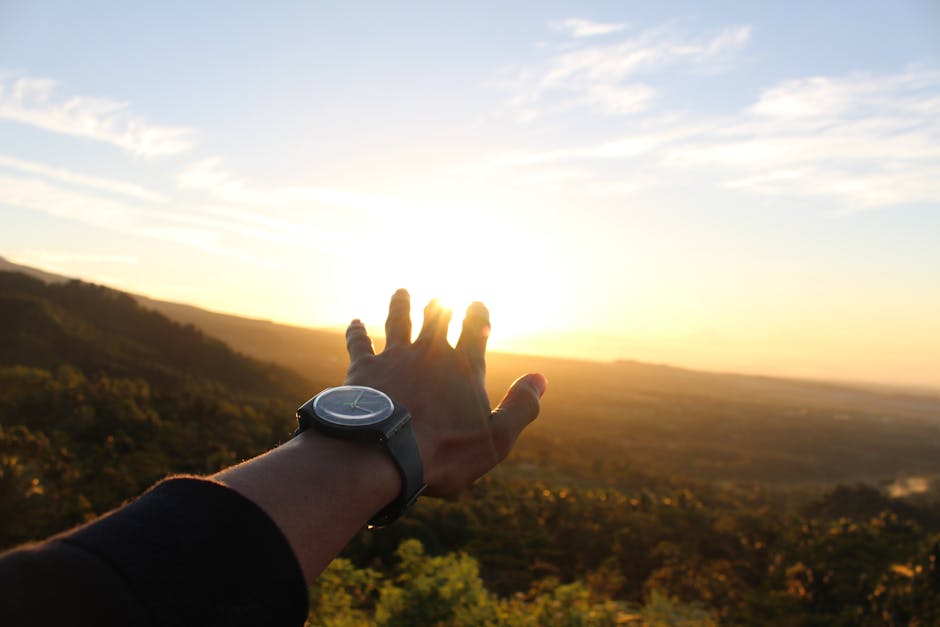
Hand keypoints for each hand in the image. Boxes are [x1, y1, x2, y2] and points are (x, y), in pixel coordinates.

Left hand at [344, 289, 546, 495]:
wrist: (385, 451)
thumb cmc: (445, 450)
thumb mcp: (498, 437)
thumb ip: (521, 406)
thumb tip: (540, 379)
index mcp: (464, 368)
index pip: (476, 330)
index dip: (478, 315)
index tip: (477, 304)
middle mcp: (430, 354)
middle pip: (436, 320)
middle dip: (439, 309)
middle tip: (440, 300)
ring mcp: (395, 357)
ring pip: (398, 322)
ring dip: (400, 306)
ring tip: (401, 293)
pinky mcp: (364, 368)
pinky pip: (360, 343)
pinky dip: (356, 332)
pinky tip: (353, 323)